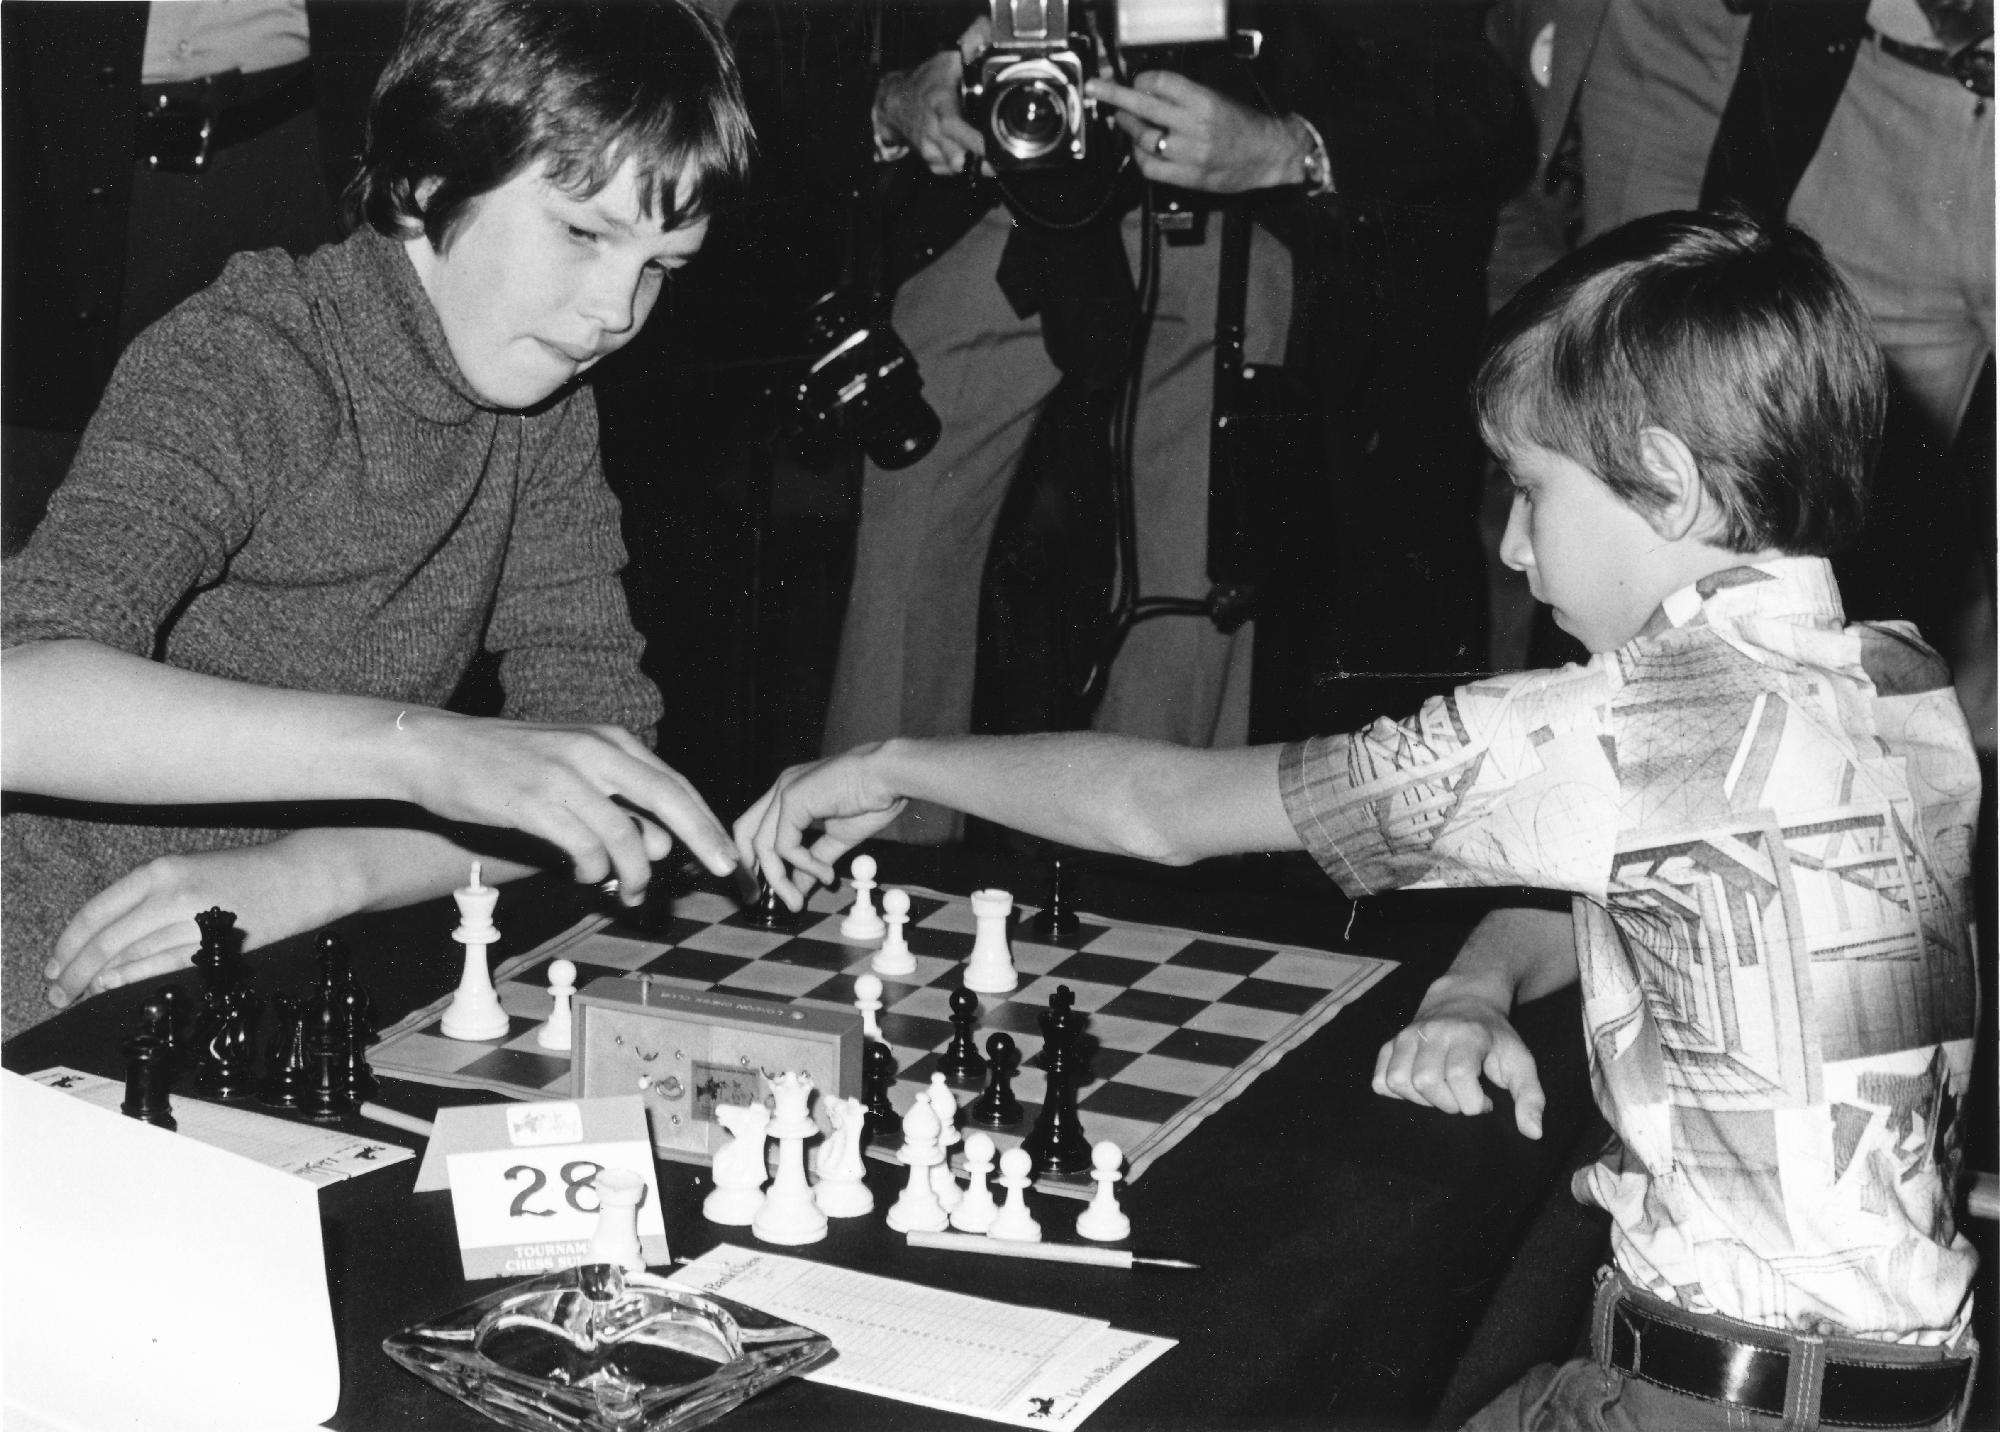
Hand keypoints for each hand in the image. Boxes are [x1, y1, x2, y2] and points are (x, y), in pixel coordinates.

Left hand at [43, 836, 342, 1008]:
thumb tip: (104, 936)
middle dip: (75, 970)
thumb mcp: (190, 870)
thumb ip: (148, 897)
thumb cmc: (249, 872)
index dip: (69, 944)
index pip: (97, 913)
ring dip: (98, 979)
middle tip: (58, 990)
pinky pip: (161, 967)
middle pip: (107, 941)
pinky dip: (131, 979)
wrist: (304, 876)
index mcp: (162, 871)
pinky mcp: (214, 946)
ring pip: (130, 957)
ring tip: (78, 994)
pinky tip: (112, 987)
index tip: (54, 962)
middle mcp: (172, 895)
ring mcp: (193, 922)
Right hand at [396, 710, 737, 902]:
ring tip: (629, 894)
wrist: (434, 748)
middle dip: (703, 839)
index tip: (728, 855)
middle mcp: (595, 752)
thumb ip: (615, 802)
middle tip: (725, 872)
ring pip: (627, 834)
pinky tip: (584, 877)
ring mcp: (565, 775)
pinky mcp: (534, 801)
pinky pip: (584, 847)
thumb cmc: (504, 762)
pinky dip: (593, 871)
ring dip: (635, 873)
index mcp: (609, 741)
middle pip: (669, 799)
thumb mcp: (570, 771)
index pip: (674, 784)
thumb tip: (659, 844)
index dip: (707, 821)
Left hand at [733, 747, 907, 907]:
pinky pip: (785, 845)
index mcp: (790, 793)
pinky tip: (826, 873)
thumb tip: (800, 887)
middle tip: (761, 899)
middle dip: (750, 870)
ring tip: (799, 899)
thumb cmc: (872, 799)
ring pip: (763, 845)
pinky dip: (803, 865)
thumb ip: (815, 860)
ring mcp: (784, 791)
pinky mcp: (793, 799)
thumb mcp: (838, 838)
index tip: (764, 889)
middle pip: (745, 834)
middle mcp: (781, 788)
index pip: (754, 828)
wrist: (890, 776)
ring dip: (780, 879)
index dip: (754, 858)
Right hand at [877, 42, 988, 176]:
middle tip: (998, 159)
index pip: (954, 126)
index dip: (975, 141)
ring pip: (956, 167)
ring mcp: (929, 148)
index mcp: (939, 105)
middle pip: (959, 157)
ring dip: (973, 162)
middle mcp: (932, 131)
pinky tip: (966, 151)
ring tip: (985, 154)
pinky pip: (950, 170)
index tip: (992, 149)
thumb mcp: (947, 62)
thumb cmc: (924, 82)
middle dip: (981, 161)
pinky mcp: (929, 160)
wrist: (893, 102)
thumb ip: (970, 51)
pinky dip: (962, 164)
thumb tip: (988, 35)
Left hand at [1085, 71, 1302, 192]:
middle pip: (1144, 107)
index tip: (1136, 81)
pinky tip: (1139, 149)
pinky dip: (1139, 156)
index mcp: (1204, 101)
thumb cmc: (1244, 126)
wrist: (1268, 155)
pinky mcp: (1188, 177)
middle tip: (1098, 90)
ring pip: (1143, 139)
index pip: (1160, 83)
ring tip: (1125, 122)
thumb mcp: (1217, 98)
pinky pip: (1150, 167)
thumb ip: (1184, 97)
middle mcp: (1195, 127)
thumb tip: (1149, 94)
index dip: (1142, 80)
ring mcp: (1190, 154)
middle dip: (1115, 96)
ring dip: (1128, 128)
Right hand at [1371, 984, 1546, 1138]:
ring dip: (1421, 1100)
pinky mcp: (1390, 1044)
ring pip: (1398, 1081)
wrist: (1465, 999)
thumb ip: (1531, 1097)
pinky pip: (1380, 1080)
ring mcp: (1406, 1036)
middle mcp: (1431, 1032)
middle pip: (1425, 1081)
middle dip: (1447, 1103)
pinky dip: (1397, 1093)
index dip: (1472, 1101)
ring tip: (1442, 1094)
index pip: (1459, 1075)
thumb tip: (1533, 1134)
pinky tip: (1420, 1089)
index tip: (1486, 1103)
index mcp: (1467, 1035)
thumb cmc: (1495, 1038)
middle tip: (1463, 1098)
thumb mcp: (1521, 1062)